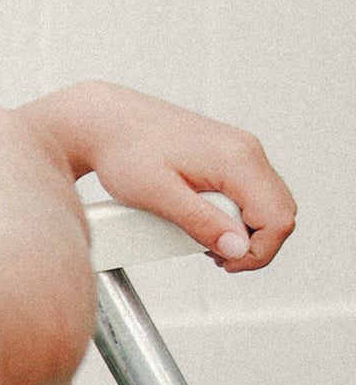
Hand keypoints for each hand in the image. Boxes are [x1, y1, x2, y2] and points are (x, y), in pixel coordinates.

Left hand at [28, 82, 294, 271]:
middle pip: (279, 212)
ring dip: (243, 230)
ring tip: (205, 238)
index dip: (257, 252)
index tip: (223, 262)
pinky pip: (249, 192)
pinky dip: (234, 214)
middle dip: (253, 244)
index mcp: (237, 159)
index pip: (277, 219)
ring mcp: (240, 149)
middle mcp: (246, 150)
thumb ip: (200, 222)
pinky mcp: (228, 154)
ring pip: (267, 203)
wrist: (105, 122)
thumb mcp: (158, 195)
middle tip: (213, 254)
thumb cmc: (124, 152)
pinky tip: (205, 219)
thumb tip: (237, 248)